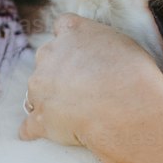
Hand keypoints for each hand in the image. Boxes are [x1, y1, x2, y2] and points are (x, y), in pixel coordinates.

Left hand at [19, 13, 162, 148]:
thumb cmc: (132, 74)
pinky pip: (29, 126)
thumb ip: (100, 43)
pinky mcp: (40, 118)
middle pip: (46, 58)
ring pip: (36, 91)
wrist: (125, 108)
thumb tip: (97, 53)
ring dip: (47, 99)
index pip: (63, 26)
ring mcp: (40, 87)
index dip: (70, 42)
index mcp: (72, 31)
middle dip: (57, 71)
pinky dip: (34, 130)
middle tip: (78, 86)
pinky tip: (36, 135)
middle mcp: (49, 54)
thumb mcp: (122, 43)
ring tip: (67, 114)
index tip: (79, 52)